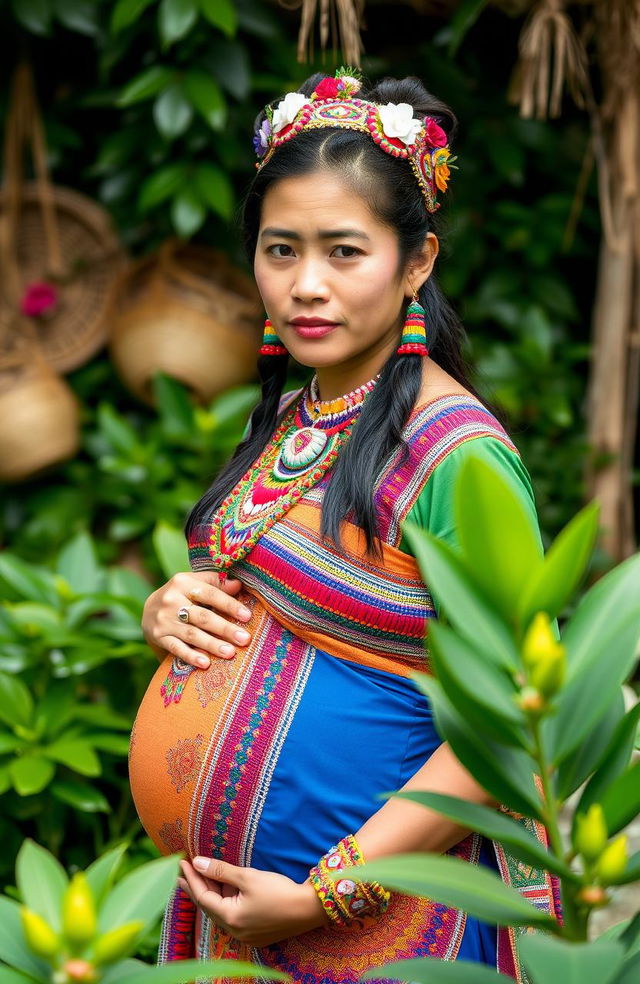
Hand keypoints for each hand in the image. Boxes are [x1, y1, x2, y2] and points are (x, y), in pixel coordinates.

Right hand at [141, 571, 252, 668]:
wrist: (148, 609)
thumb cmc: (182, 595)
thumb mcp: (195, 583)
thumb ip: (216, 583)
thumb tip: (238, 584)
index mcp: (183, 582)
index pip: (210, 593)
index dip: (229, 605)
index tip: (247, 616)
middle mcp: (171, 600)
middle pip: (202, 616)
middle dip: (225, 628)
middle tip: (244, 639)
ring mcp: (164, 620)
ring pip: (192, 634)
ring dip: (212, 644)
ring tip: (230, 653)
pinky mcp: (159, 637)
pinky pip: (177, 648)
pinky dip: (191, 656)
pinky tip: (205, 663)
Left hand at [178, 857, 328, 946]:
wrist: (309, 908)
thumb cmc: (278, 891)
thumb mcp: (247, 877)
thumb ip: (220, 871)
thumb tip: (197, 862)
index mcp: (230, 918)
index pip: (202, 897)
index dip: (191, 878)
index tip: (182, 862)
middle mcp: (234, 931)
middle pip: (209, 907)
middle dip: (196, 887)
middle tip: (182, 873)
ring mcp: (245, 935)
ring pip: (221, 912)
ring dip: (211, 894)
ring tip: (201, 876)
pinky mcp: (255, 933)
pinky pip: (232, 916)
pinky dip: (225, 901)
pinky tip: (224, 889)